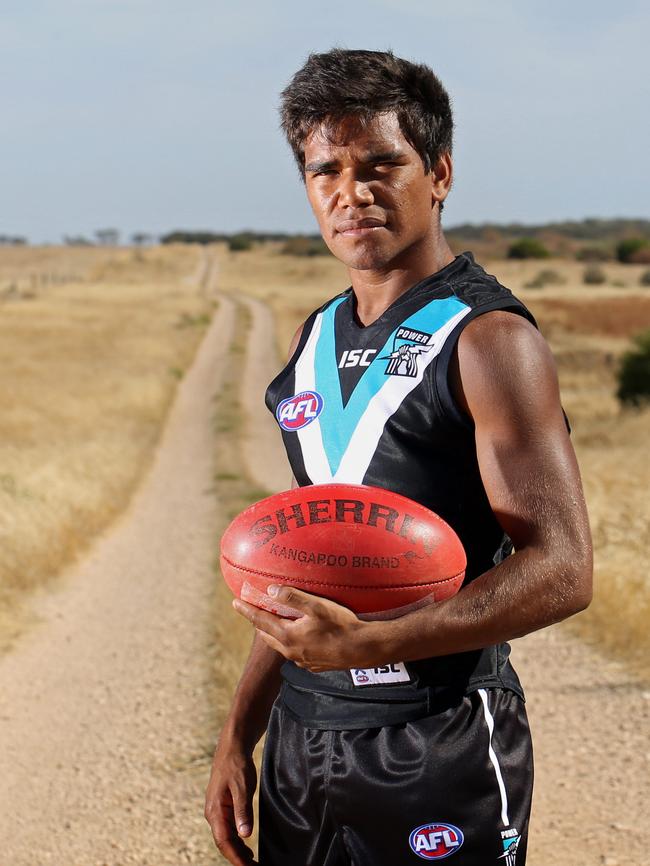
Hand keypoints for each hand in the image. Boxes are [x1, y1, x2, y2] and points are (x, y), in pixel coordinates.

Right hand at [204, 736, 257, 865]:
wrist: (232, 747)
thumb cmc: (236, 764)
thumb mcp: (242, 787)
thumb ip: (243, 810)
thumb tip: (244, 835)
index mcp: (215, 811)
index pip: (224, 842)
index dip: (236, 858)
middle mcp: (213, 814)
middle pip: (224, 843)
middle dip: (237, 858)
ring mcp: (217, 811)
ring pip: (226, 838)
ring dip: (238, 851)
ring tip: (252, 863)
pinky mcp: (223, 807)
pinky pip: (228, 829)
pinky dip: (237, 841)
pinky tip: (246, 847)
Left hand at [232, 585, 377, 671]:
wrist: (362, 649)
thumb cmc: (341, 625)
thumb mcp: (316, 606)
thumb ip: (292, 597)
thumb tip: (270, 591)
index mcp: (288, 636)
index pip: (260, 620)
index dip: (247, 610)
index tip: (235, 602)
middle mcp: (291, 651)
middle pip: (267, 634)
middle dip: (258, 621)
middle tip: (254, 609)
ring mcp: (301, 660)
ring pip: (280, 645)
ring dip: (273, 632)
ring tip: (273, 620)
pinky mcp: (312, 665)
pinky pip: (293, 652)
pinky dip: (289, 641)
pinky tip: (297, 635)